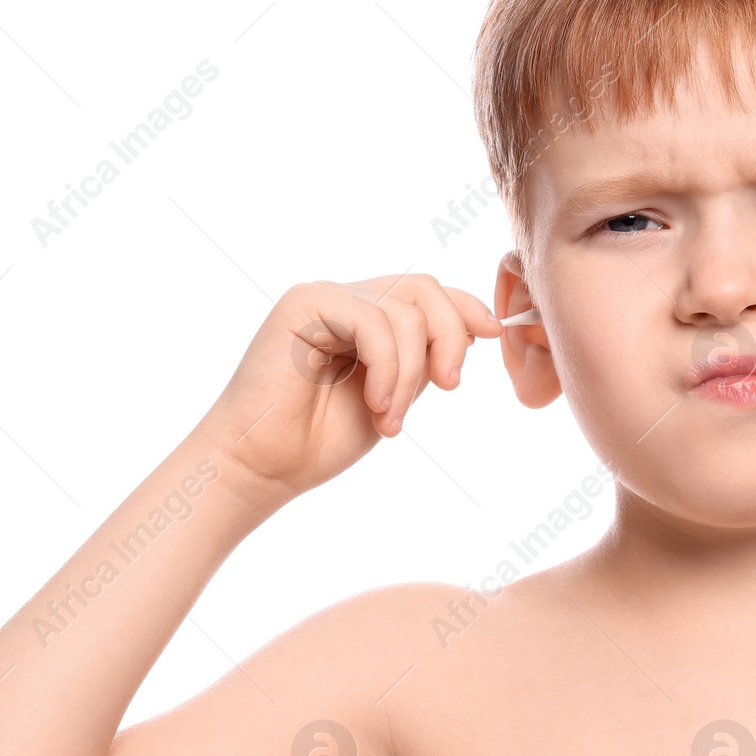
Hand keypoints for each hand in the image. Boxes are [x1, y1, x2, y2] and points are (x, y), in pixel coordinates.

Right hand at [195, 273, 500, 503]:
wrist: (261, 467)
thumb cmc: (318, 441)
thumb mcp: (393, 397)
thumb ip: (422, 361)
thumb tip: (477, 328)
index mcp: (367, 319)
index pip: (428, 293)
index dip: (466, 308)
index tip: (493, 334)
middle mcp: (346, 300)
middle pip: (423, 288)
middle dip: (449, 336)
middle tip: (448, 387)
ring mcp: (324, 298)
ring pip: (404, 309)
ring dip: (410, 373)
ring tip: (390, 419)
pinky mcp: (303, 304)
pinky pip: (373, 320)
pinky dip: (388, 367)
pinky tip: (377, 406)